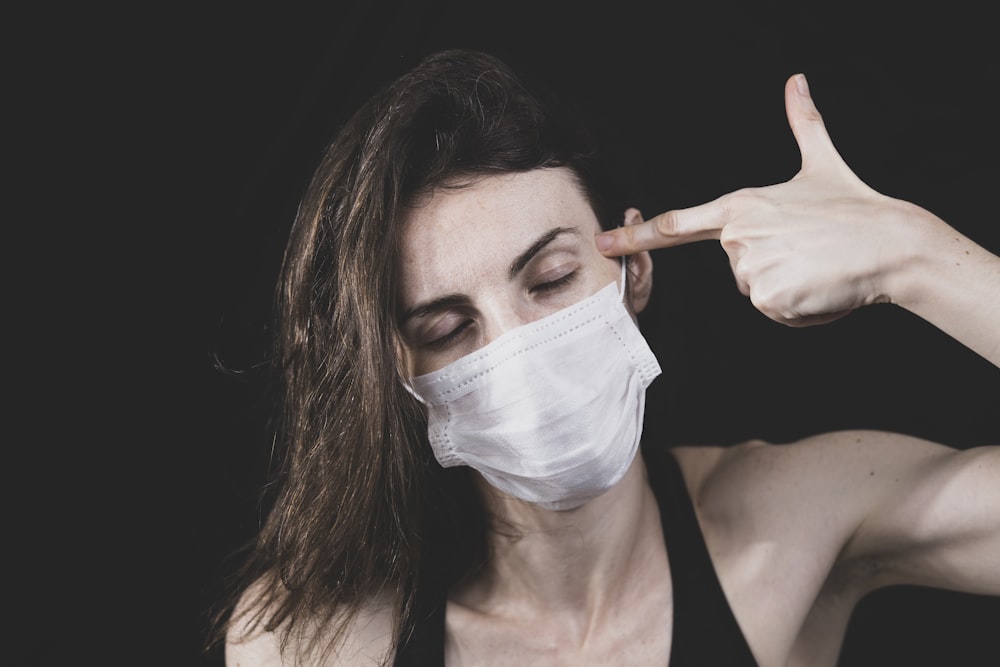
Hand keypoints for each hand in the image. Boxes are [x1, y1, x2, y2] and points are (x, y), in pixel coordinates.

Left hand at [597, 73, 935, 326]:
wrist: (892, 243)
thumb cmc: (854, 206)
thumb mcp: (822, 162)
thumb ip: (802, 124)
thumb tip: (797, 82)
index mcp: (740, 206)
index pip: (677, 224)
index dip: (636, 237)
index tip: (601, 244)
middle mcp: (738, 237)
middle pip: (735, 268)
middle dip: (767, 267)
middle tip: (805, 252)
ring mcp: (751, 268)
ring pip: (754, 292)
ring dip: (783, 288)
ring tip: (815, 267)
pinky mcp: (768, 298)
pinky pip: (773, 312)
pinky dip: (796, 308)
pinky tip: (818, 286)